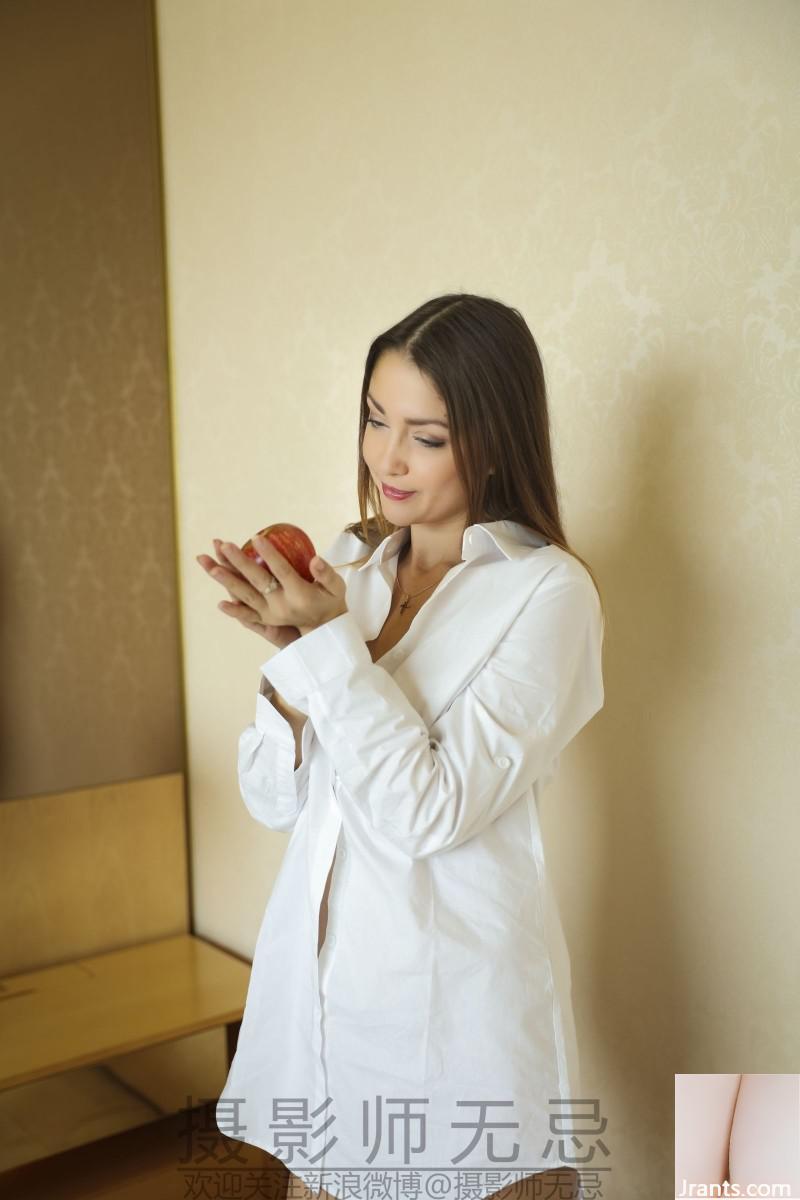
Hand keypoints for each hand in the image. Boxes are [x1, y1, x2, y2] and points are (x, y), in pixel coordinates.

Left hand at [198, 534, 347, 639]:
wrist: (326, 630)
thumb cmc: (331, 601)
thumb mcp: (336, 587)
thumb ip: (326, 573)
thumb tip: (316, 558)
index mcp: (299, 595)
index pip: (281, 571)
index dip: (269, 554)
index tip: (256, 537)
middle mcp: (282, 606)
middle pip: (256, 581)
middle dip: (238, 562)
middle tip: (223, 544)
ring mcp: (271, 615)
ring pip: (244, 595)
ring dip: (225, 579)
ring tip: (207, 563)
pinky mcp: (266, 621)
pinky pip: (247, 616)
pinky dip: (234, 610)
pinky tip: (218, 603)